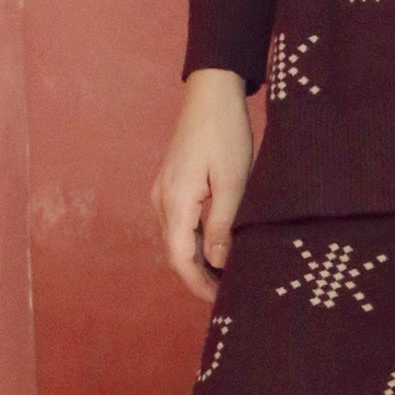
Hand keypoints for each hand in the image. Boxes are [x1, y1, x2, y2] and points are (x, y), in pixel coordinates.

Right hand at [151, 69, 254, 302]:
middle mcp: (162, 200)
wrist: (211, 92)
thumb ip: (223, 225)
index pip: (180, 258)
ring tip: (228, 278)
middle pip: (176, 253)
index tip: (221, 302)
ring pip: (178, 241)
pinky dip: (197, 243)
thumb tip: (218, 263)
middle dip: (200, 278)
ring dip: (199, 262)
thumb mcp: (233, 182)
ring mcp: (164, 193)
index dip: (199, 285)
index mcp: (175, 200)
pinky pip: (181, 225)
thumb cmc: (225, 132)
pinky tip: (219, 251)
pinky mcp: (172, 187)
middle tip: (230, 295)